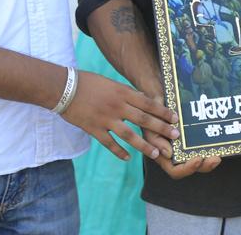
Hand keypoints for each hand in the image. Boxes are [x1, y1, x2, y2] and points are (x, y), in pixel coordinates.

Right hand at [59, 72, 178, 160]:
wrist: (63, 88)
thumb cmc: (88, 82)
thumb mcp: (111, 83)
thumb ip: (127, 91)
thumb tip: (143, 97)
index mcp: (123, 93)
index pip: (148, 103)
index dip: (163, 112)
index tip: (176, 119)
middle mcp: (117, 106)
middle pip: (144, 120)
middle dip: (161, 129)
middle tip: (175, 137)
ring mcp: (106, 119)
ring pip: (129, 135)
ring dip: (144, 146)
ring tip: (156, 154)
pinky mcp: (93, 129)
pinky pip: (109, 143)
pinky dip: (119, 152)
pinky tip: (128, 158)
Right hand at [136, 90, 222, 178]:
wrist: (158, 100)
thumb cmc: (151, 116)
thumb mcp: (149, 126)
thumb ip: (155, 139)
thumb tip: (168, 153)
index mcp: (165, 156)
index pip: (176, 171)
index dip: (187, 169)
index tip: (197, 159)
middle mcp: (178, 154)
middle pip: (193, 167)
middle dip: (205, 166)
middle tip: (215, 159)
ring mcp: (188, 146)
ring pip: (202, 159)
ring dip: (211, 159)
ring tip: (219, 154)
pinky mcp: (195, 137)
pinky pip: (205, 145)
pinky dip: (213, 145)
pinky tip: (221, 140)